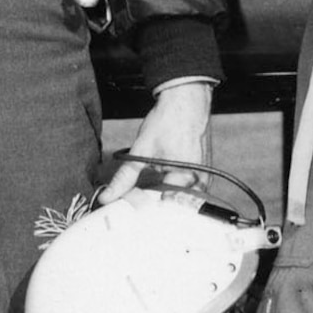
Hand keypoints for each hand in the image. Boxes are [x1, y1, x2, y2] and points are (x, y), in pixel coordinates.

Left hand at [96, 81, 214, 203]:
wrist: (186, 100)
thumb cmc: (168, 120)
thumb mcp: (141, 150)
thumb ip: (124, 178)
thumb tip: (107, 197)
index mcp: (186, 179)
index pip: (163, 211)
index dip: (144, 211)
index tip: (128, 210)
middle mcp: (201, 183)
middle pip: (174, 210)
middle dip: (154, 209)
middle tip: (135, 204)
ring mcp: (205, 180)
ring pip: (181, 202)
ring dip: (165, 200)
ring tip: (148, 192)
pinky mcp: (204, 175)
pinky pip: (188, 192)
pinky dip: (174, 191)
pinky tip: (161, 185)